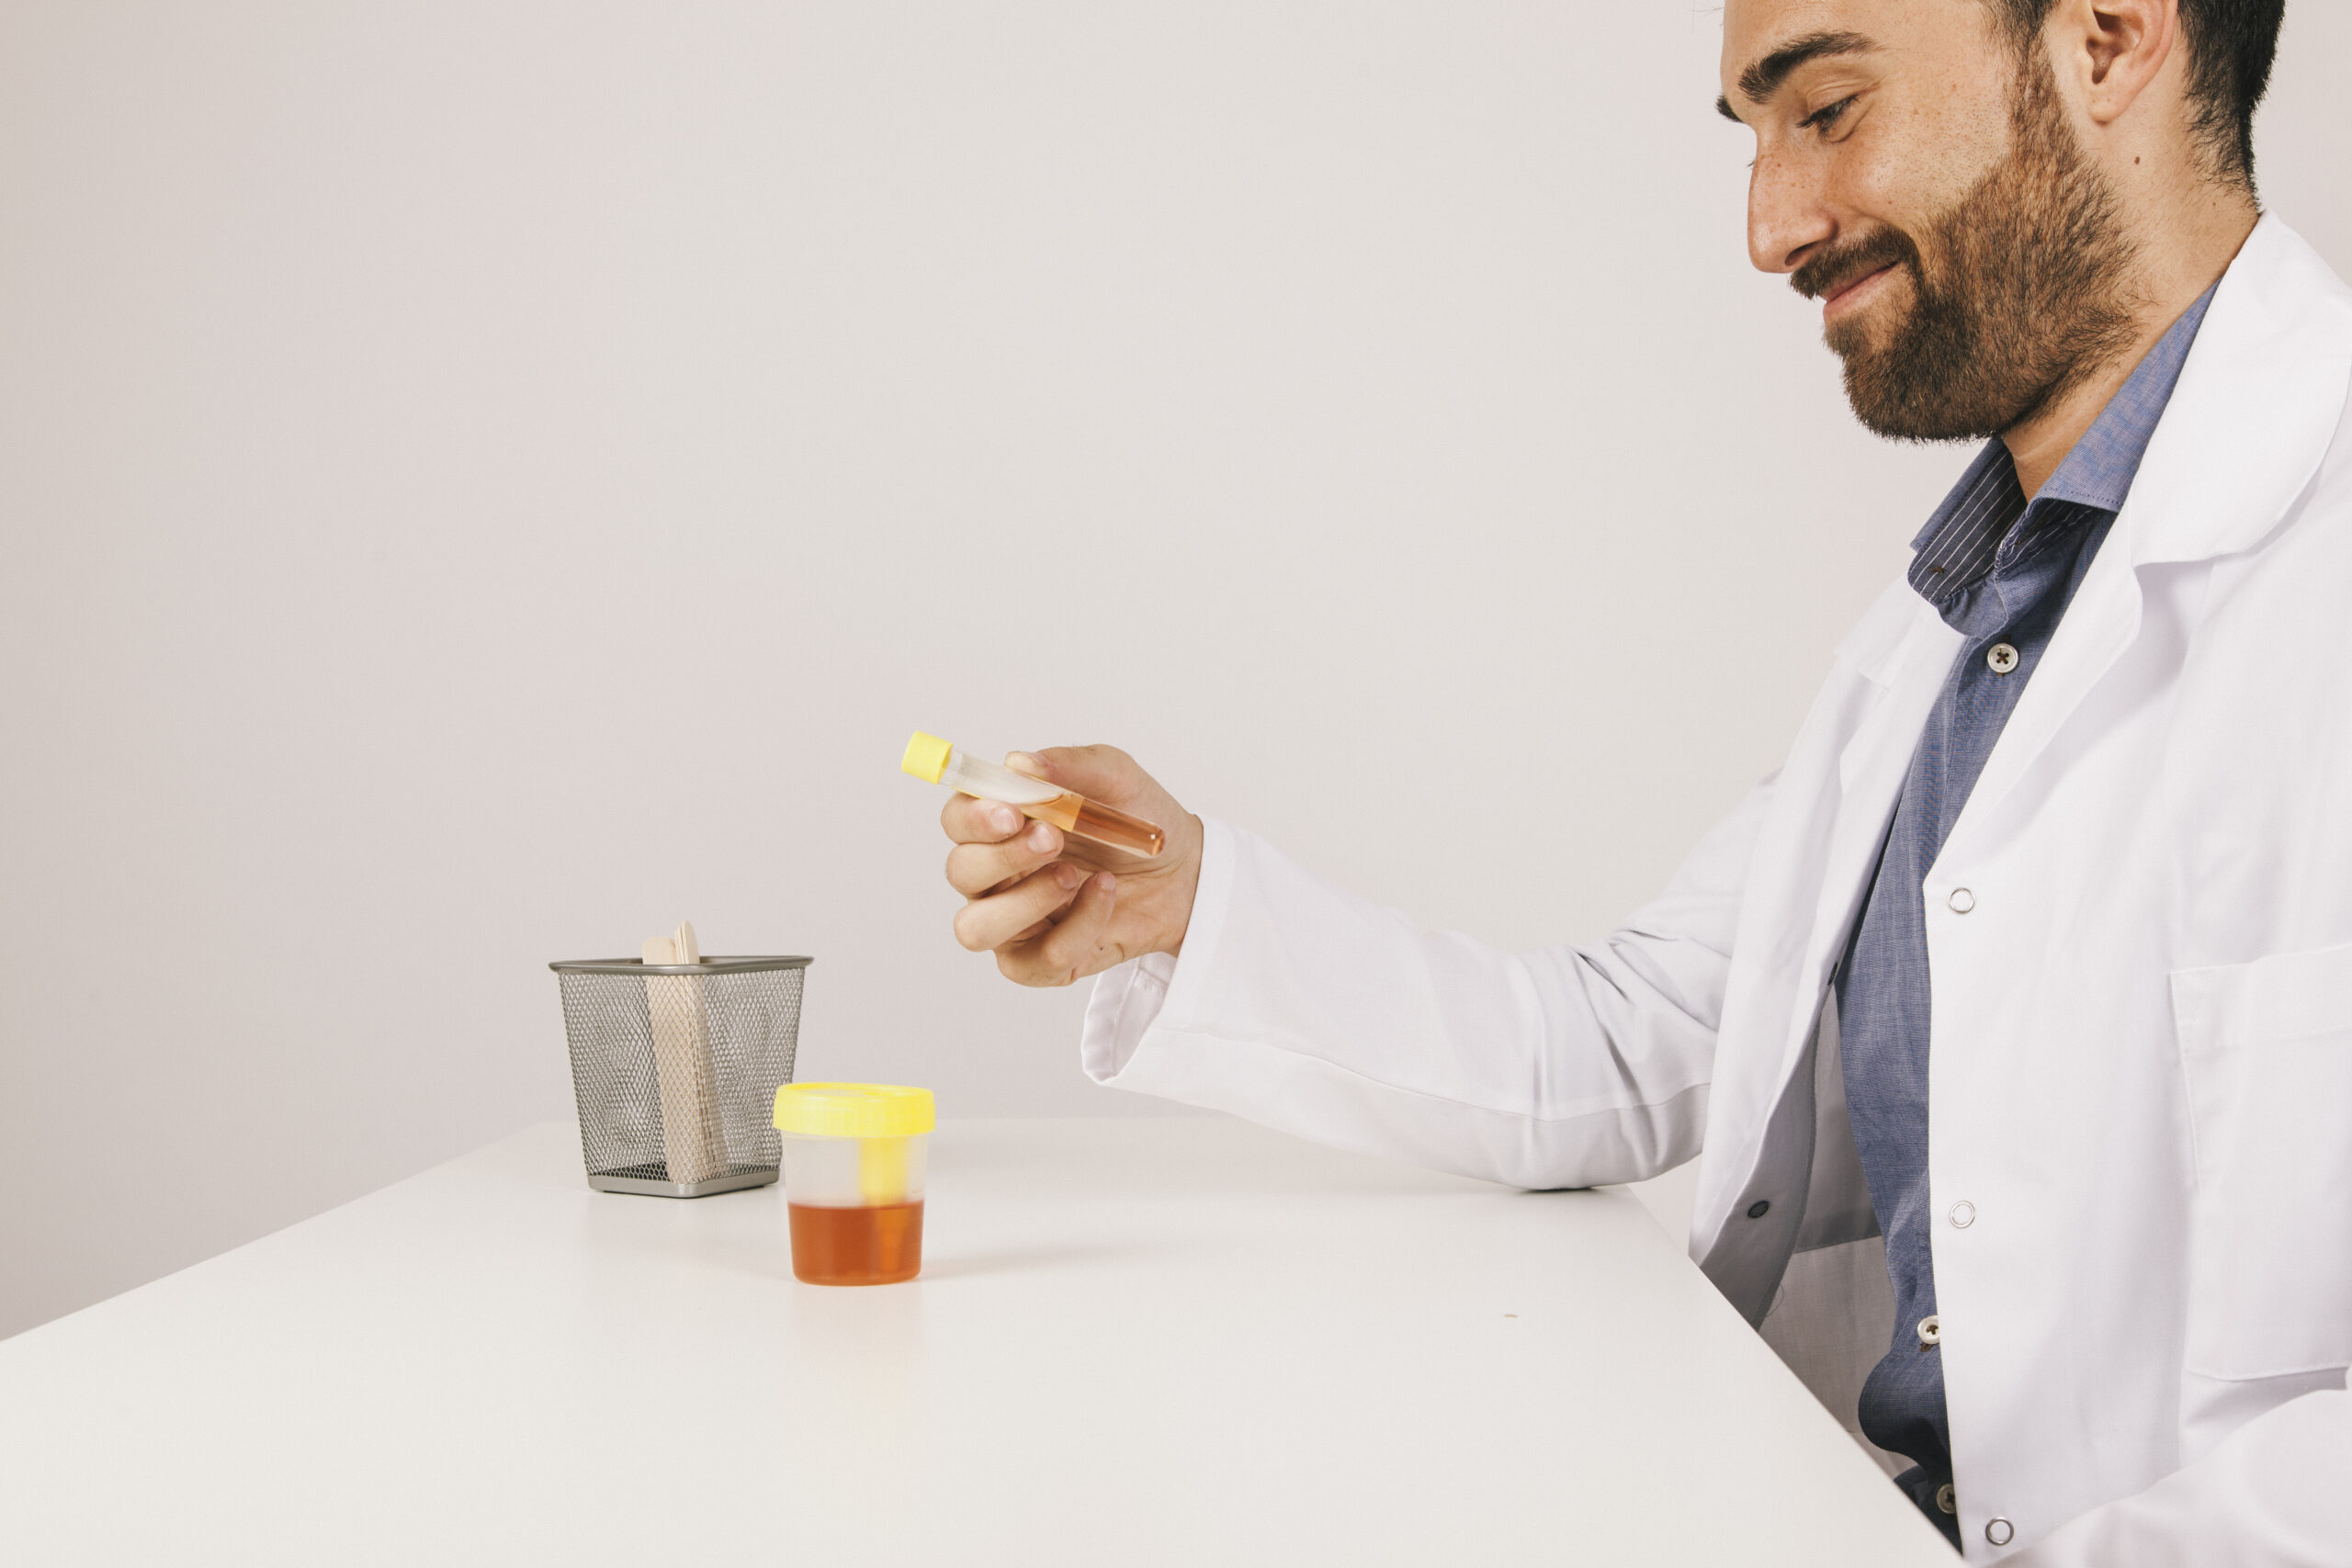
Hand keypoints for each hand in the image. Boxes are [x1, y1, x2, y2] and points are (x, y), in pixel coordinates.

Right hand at [940, 745, 1202, 986]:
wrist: (1187, 870)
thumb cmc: (1140, 819)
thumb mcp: (1116, 777)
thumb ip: (1070, 766)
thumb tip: (1020, 763)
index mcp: (1002, 824)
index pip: (957, 821)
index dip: (972, 818)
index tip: (1012, 813)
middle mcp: (997, 874)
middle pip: (960, 872)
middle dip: (1003, 856)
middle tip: (1053, 838)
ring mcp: (1015, 922)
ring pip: (976, 928)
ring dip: (1023, 903)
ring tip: (1072, 876)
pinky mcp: (1043, 961)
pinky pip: (1036, 960)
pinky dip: (1076, 928)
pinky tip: (1105, 895)